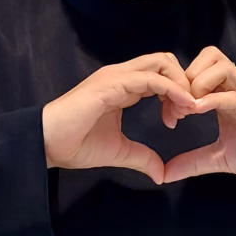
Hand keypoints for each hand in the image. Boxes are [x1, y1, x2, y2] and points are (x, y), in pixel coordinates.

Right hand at [42, 53, 196, 185]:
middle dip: (183, 82)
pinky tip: (181, 106)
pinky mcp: (111, 83)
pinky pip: (150, 77)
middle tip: (188, 111)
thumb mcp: (118, 151)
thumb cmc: (75, 144)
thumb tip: (161, 174)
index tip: (179, 118)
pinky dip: (171, 88)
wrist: (47, 144)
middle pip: (165, 61)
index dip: (176, 92)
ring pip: (160, 62)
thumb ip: (142, 157)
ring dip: (180, 83)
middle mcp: (121, 75)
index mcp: (123, 86)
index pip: (160, 74)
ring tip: (187, 109)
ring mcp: (116, 76)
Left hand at [161, 47, 235, 185]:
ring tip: (190, 108)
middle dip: (188, 77)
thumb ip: (193, 162)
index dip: (178, 86)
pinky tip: (199, 110)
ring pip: (223, 66)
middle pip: (210, 56)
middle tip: (178, 106)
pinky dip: (217, 98)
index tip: (168, 114)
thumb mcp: (219, 159)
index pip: (198, 70)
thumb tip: (165, 174)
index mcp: (226, 94)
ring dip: (201, 83)